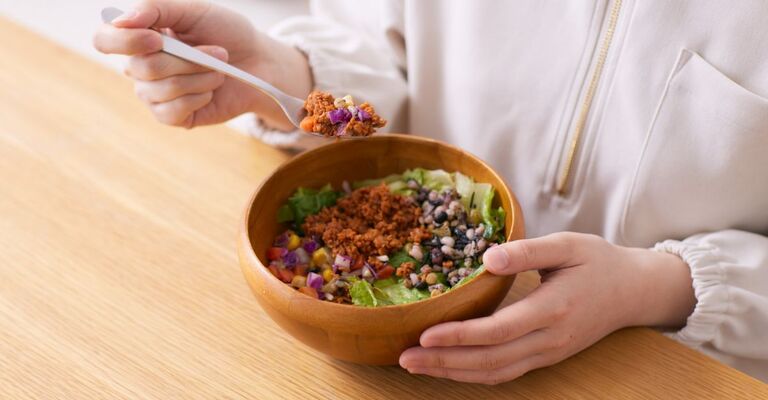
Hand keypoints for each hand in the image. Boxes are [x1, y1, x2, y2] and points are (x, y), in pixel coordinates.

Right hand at [93, 0, 310, 128]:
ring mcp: (154, 94)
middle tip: (218, 53)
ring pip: (162, 89)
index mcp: (140, 37)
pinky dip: (199, 97)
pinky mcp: (172, 116)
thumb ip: (156, 8)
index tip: (158, 38)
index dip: (124, 41)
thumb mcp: (195, 10)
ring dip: (200, 78)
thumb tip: (122, 20)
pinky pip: (172, 111)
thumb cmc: (226, 34)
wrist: (259, 64)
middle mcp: (140, 67)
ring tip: (218, 71)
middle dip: (189, 60)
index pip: (105, 39)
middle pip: (143, 68)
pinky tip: (210, 91)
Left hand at [399, 232, 695, 384]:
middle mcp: (549, 339)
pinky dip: (474, 375)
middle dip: (444, 362)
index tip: (424, 334)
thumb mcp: (568, 244)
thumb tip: (487, 257)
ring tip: (416, 366)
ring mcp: (548, 353)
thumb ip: (528, 250)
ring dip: (453, 373)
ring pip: (495, 372)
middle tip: (404, 358)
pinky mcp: (546, 357)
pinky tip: (448, 369)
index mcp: (552, 308)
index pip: (498, 331)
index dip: (459, 336)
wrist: (634, 292)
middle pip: (490, 360)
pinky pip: (505, 372)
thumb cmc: (598, 262)